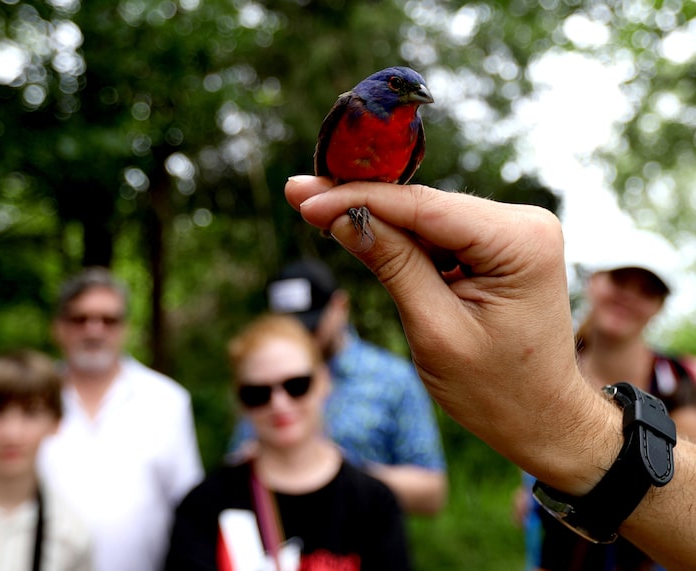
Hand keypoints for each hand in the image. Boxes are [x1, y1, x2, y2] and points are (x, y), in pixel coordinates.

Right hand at [285, 176, 620, 494]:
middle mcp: (523, 223)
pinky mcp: (499, 245)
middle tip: (299, 192)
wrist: (542, 417)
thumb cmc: (495, 389)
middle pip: (423, 203)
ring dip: (374, 218)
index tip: (303, 195)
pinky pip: (438, 232)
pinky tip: (357, 230)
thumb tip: (341, 215)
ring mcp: (513, 231)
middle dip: (359, 200)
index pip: (423, 207)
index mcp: (520, 242)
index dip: (357, 197)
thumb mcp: (434, 330)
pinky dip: (398, 237)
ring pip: (426, 215)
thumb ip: (391, 264)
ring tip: (318, 212)